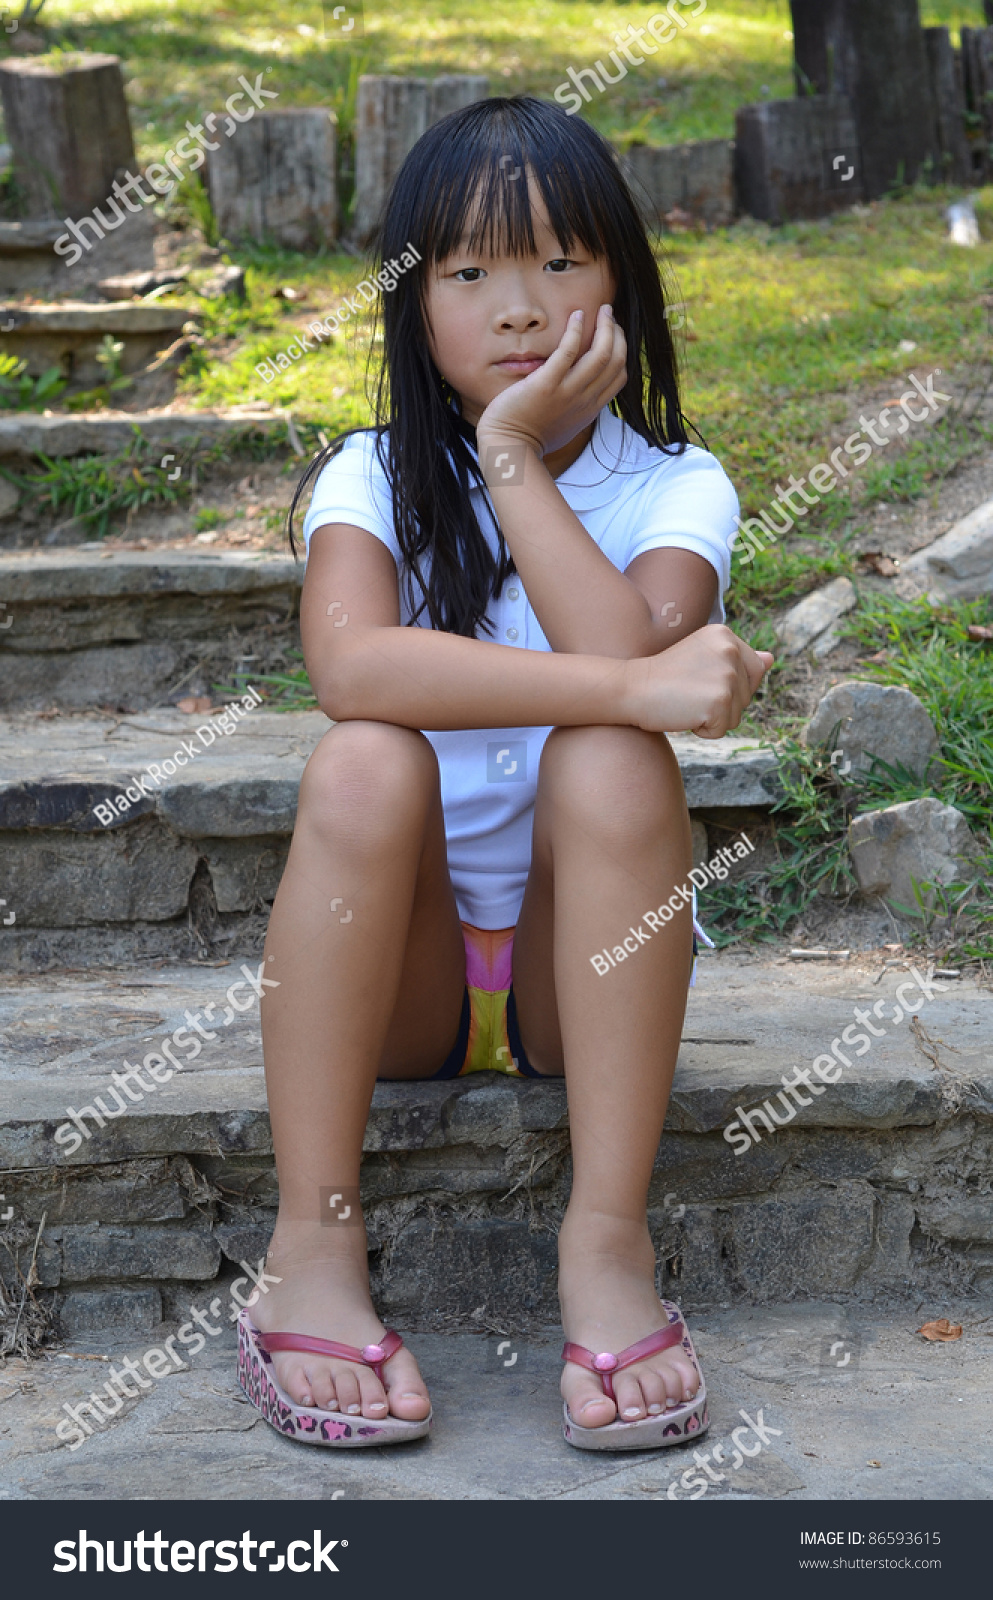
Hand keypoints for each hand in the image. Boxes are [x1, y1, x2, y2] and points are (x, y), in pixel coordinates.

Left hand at [476, 305, 626, 461]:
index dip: (620, 351)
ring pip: (600, 354)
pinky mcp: (546, 385)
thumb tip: (578, 393)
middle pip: (615, 361)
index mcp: (590, 409)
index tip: (612, 335)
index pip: (619, 376)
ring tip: (601, 310)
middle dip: (617, 333)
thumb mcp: (565, 425)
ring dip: (605, 327)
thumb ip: (575, 407)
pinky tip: (577, 316)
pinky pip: (568, 352)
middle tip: (609, 315)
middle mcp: (584, 400)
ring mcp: (567, 393)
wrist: (510, 450)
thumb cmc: (531, 438)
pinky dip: (576, 330)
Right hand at [623, 625, 773, 737]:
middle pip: (747, 696)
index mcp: (726, 635)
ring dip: (712, 718)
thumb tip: (771, 659)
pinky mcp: (719, 702)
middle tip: (688, 692)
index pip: (754, 671)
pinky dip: (703, 730)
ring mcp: (727, 676)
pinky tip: (684, 714)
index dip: (728, 685)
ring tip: (686, 702)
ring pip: (737, 715)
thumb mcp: (702, 658)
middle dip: (721, 703)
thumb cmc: (663, 677)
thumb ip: (738, 659)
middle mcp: (730, 651)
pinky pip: (722, 730)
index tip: (696, 679)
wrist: (631, 688)